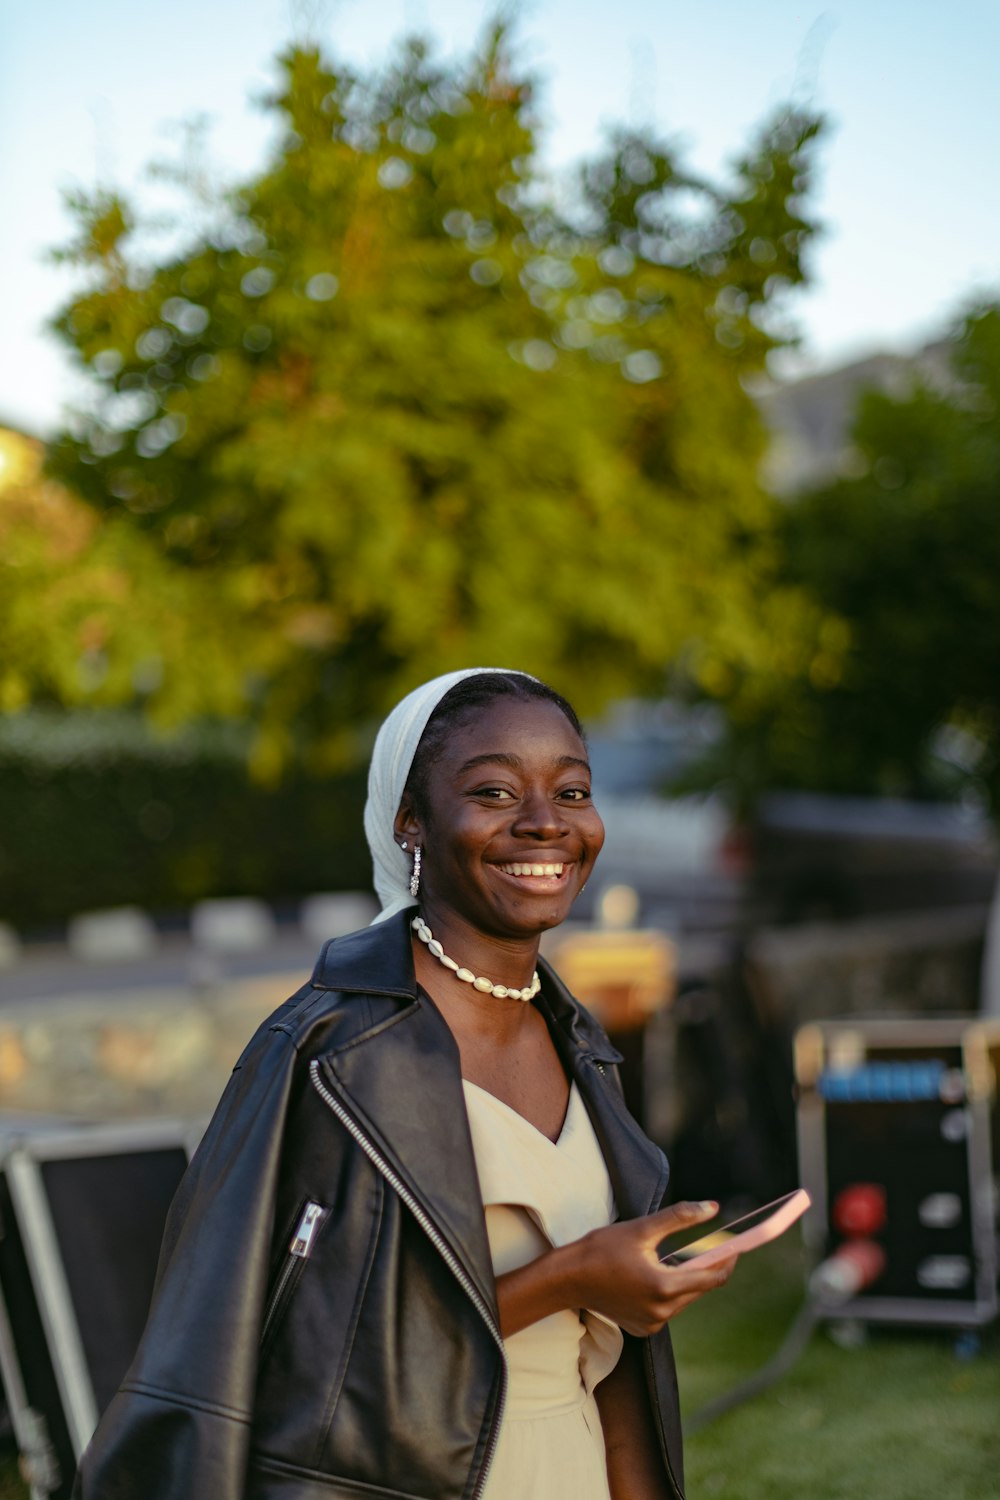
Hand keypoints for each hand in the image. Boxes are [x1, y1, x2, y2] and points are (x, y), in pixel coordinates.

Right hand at [566, 1200, 736, 1335]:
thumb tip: (713, 1208)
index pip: (713, 1277)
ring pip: (685, 1298)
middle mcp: (662, 1311)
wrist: (568, 1278)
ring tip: (666, 1258)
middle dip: (706, 1267)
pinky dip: (669, 1292)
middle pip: (700, 1288)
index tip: (737, 1246)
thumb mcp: (641, 1228)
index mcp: (665, 1287)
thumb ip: (680, 1217)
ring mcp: (652, 1323)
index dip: (729, 1260)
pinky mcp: (644, 1328)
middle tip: (707, 1245)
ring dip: (686, 1278)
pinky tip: (650, 1276)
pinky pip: (668, 1308)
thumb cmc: (601, 1249)